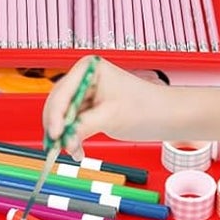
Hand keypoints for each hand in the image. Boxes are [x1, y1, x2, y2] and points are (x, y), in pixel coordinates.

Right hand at [41, 56, 172, 156]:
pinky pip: (73, 124)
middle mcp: (84, 79)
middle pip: (59, 104)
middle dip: (59, 127)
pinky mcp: (90, 109)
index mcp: (89, 69)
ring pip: (64, 117)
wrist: (166, 117)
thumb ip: (83, 126)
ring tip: (74, 151)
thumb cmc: (146, 108)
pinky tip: (78, 150)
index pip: (62, 93)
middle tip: (57, 147)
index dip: (55, 115)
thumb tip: (62, 138)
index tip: (54, 135)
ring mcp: (86, 94)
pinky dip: (74, 138)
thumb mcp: (111, 117)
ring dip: (66, 136)